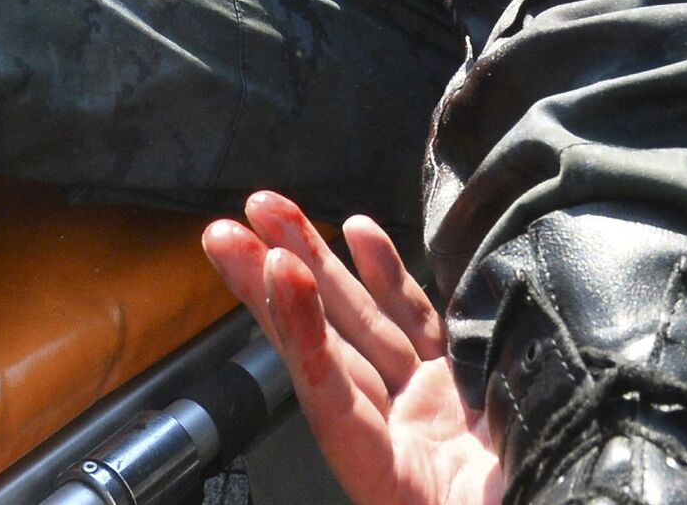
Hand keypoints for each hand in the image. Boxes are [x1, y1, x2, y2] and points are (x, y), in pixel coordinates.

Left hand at [204, 192, 500, 504]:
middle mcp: (404, 444)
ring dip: (314, 263)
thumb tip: (416, 430)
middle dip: (275, 288)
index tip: (277, 272)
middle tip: (224, 233)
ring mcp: (430, 412)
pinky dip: (388, 276)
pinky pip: (416, 324)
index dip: (303, 337)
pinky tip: (358, 232)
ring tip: (269, 209)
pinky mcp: (462, 392)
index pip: (337, 405)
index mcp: (402, 489)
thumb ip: (450, 486)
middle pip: (327, 352)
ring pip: (361, 325)